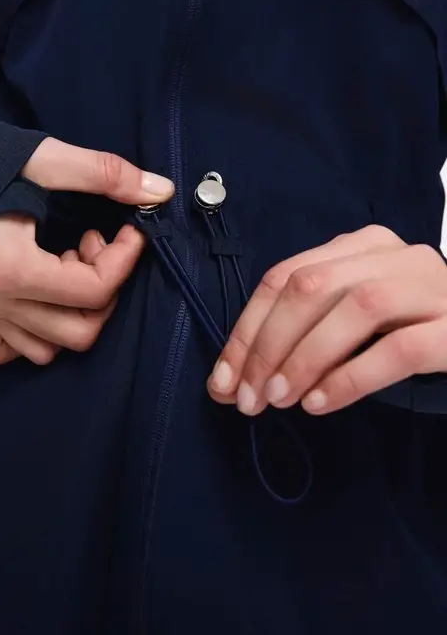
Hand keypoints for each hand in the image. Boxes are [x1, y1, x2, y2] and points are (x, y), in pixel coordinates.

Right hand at [0, 138, 173, 364]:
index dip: (125, 260)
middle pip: (80, 330)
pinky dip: (39, 333)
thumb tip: (161, 191)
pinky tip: (45, 294)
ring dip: (75, 312)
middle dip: (103, 288)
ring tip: (67, 266)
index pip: (93, 291)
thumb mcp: (48, 160)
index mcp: (11, 267)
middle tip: (93, 245)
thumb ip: (106, 174)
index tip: (129, 229)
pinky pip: (12, 351)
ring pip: (52, 348)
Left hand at [207, 225, 446, 414]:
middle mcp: (395, 255)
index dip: (246, 329)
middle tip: (248, 399)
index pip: (286, 277)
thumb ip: (303, 333)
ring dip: (305, 358)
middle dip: (267, 346)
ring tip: (279, 400)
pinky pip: (399, 348)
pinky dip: (351, 377)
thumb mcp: (353, 318)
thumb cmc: (413, 329)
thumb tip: (232, 379)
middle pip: (311, 287)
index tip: (223, 380)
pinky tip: (320, 403)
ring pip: (354, 309)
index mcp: (361, 246)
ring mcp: (430, 287)